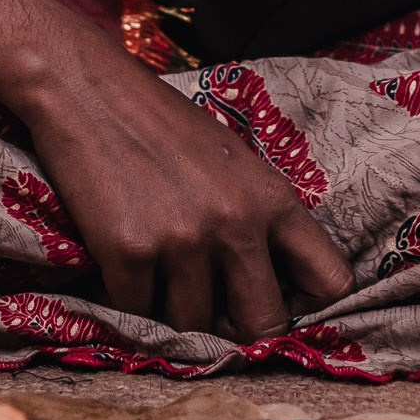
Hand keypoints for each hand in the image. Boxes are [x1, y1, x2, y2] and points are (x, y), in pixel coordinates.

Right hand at [21, 33, 352, 338]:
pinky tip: (124, 269)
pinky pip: (139, 313)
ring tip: (159, 277)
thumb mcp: (234, 163)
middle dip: (239, 330)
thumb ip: (260, 220)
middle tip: (213, 314)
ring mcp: (183, 241)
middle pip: (263, 326)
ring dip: (175, 314)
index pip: (330, 281)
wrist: (89, 90)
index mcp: (273, 199)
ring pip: (193, 327)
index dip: (309, 307)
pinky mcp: (130, 252)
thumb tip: (272, 289)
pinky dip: (130, 302)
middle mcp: (236, 224)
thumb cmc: (163, 125)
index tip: (281, 307)